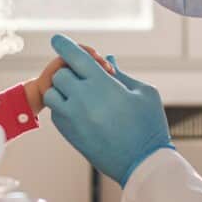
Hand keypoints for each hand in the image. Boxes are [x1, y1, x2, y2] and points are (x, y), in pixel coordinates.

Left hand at [43, 34, 171, 185]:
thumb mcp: (143, 93)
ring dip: (63, 90)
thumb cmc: (149, 125)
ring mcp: (73, 117)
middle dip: (72, 72)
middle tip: (87, 79)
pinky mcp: (69, 133)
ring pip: (52, 94)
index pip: (75, 56)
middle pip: (61, 74)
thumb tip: (108, 59)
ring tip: (80, 95)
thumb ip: (122, 74)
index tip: (57, 38)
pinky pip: (56, 112)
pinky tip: (80, 110)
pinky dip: (63, 107)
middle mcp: (83, 98)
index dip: (64, 44)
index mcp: (102, 84)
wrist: (142, 163)